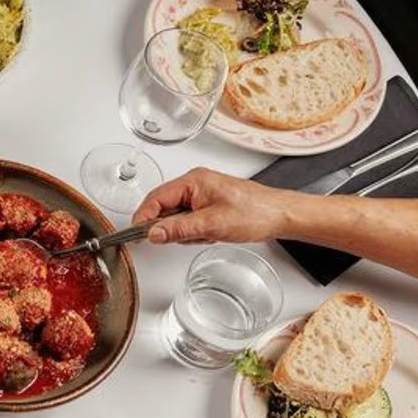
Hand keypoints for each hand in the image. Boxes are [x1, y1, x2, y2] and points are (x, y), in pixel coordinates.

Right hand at [132, 167, 295, 245]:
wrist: (281, 215)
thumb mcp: (212, 224)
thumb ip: (178, 229)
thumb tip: (152, 233)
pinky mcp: (208, 204)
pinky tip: (211, 233)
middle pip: (163, 207)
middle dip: (170, 226)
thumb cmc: (255, 212)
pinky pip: (188, 219)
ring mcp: (201, 194)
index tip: (136, 235)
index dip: (144, 218)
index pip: (155, 198)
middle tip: (186, 235)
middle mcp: (195, 184)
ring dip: (185, 230)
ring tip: (207, 233)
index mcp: (193, 181)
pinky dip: (195, 230)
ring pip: (175, 216)